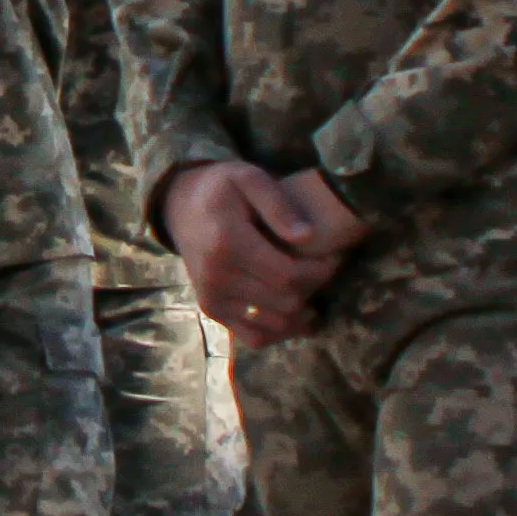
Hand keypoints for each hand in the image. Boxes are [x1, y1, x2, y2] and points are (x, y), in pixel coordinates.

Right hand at [162, 158, 363, 344]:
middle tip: (324, 270)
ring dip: (302, 313)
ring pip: (275, 325)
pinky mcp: (213, 311)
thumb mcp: (249, 177)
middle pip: (285, 302)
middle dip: (314, 289)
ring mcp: (212, 299)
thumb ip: (279, 205)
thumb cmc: (222, 189)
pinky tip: (295, 314)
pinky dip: (281, 331)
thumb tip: (307, 237)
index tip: (335, 257)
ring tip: (312, 289)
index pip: (288, 276)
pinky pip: (255, 338)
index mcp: (227, 243)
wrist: (182, 208)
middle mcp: (216, 278)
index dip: (321, 272)